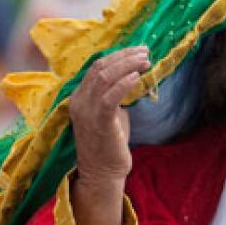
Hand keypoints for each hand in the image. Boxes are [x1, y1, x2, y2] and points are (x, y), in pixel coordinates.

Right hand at [68, 46, 149, 188]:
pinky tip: (137, 77)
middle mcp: (79, 101)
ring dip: (127, 65)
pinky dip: (124, 84)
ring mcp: (87, 112)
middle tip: (145, 51)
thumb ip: (116, 95)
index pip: (96, 67)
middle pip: (100, 67)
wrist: (103, 173)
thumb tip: (133, 78)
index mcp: (80, 97)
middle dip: (124, 56)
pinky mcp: (99, 123)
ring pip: (105, 77)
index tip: (137, 50)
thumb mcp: (112, 114)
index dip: (118, 55)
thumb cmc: (110, 144)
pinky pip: (110, 97)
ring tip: (145, 60)